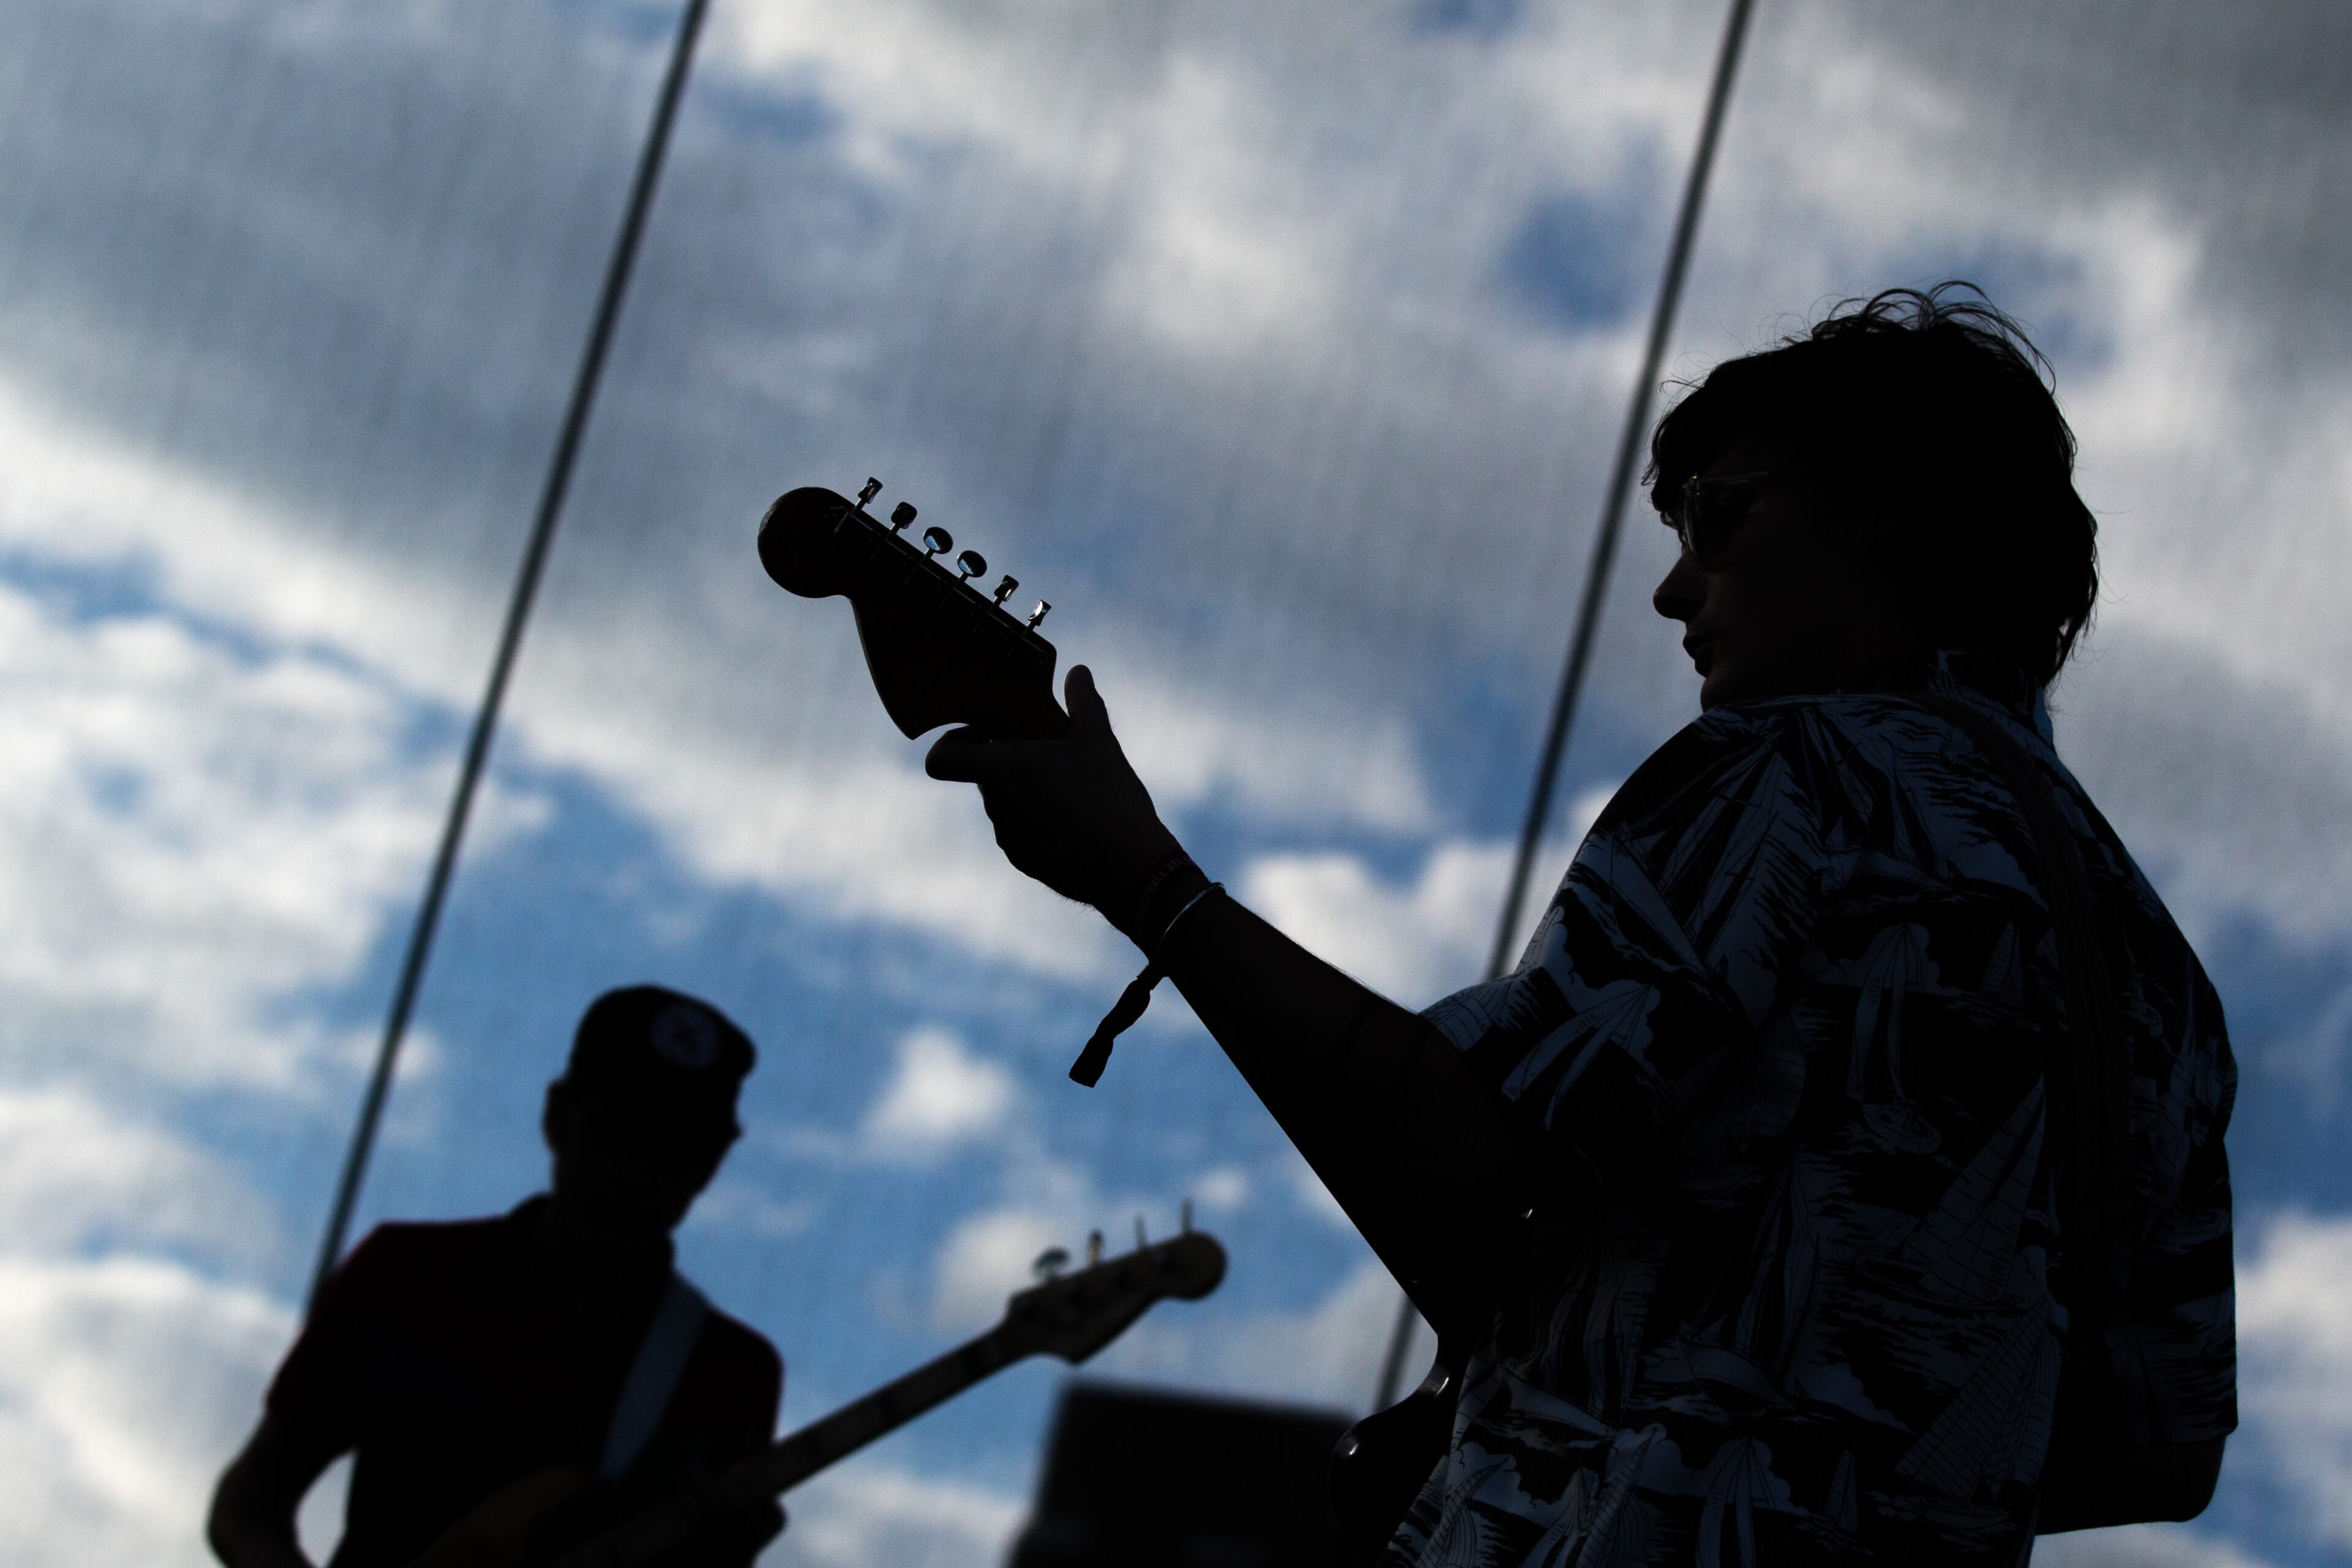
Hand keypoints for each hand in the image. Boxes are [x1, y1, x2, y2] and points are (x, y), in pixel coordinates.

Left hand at [925, 666, 1183, 936]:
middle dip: (1005, 761)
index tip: (984, 735)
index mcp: (1003, 770)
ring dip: (1022, 792)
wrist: (1130, 867)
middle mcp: (996, 806)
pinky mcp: (1025, 863)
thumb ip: (1083, 701)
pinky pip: (1019, 834)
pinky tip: (1074, 820)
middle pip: (981, 775)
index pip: (941, 759)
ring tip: (1066, 787)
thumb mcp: (1099, 739)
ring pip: (1002, 805)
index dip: (952, 743)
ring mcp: (1008, 838)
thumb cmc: (1108, 796)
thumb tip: (1078, 672)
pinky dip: (1036, 822)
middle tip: (1043, 751)